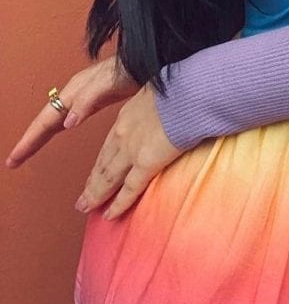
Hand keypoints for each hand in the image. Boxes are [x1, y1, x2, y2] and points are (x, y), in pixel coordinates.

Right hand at [6, 56, 138, 167]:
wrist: (148, 59)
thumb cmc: (130, 68)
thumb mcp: (108, 83)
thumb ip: (88, 100)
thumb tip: (67, 123)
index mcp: (74, 91)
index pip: (46, 120)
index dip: (30, 139)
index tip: (15, 157)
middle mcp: (74, 93)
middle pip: (46, 120)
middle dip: (29, 140)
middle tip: (13, 161)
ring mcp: (83, 96)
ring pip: (55, 118)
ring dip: (41, 134)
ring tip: (27, 151)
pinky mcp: (94, 99)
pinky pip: (68, 115)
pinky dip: (58, 127)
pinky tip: (60, 130)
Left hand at [75, 85, 183, 219]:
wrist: (190, 92)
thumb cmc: (183, 88)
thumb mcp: (160, 92)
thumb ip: (157, 106)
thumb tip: (166, 111)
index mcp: (127, 115)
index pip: (109, 144)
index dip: (101, 162)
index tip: (94, 174)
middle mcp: (123, 134)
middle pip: (103, 164)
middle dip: (92, 183)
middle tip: (82, 199)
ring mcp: (132, 150)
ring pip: (108, 178)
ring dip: (96, 195)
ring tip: (86, 208)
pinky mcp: (146, 163)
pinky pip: (130, 188)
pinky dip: (118, 204)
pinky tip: (110, 215)